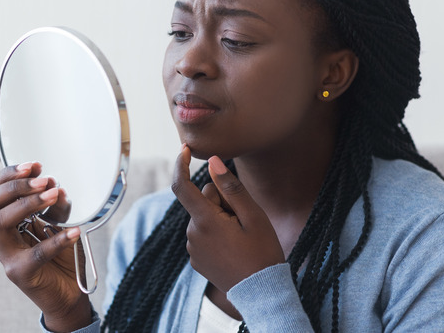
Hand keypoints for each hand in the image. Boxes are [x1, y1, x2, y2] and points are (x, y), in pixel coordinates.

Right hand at [0, 162, 91, 331]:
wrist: (67, 296)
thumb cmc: (60, 258)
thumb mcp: (60, 223)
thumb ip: (57, 206)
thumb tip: (57, 186)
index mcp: (6, 222)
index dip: (8, 175)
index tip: (33, 165)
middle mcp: (1, 237)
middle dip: (15, 186)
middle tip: (43, 179)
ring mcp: (7, 256)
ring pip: (1, 223)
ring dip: (28, 203)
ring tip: (54, 194)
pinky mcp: (21, 273)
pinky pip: (36, 253)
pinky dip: (57, 239)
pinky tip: (74, 231)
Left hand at [171, 145, 284, 291]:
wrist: (262, 293)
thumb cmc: (263, 252)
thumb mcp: (253, 216)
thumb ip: (231, 187)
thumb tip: (213, 162)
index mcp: (205, 221)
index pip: (181, 186)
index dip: (181, 164)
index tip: (184, 149)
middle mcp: (192, 234)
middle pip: (201, 201)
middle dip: (220, 200)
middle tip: (243, 218)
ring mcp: (192, 248)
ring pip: (203, 218)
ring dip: (219, 219)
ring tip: (241, 237)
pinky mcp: (196, 259)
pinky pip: (203, 235)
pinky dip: (216, 234)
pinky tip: (234, 248)